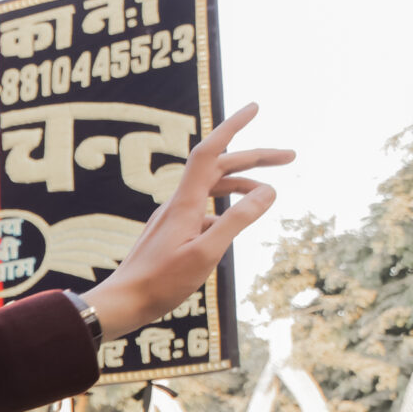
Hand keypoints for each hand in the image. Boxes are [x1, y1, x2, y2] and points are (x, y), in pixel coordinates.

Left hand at [83, 103, 291, 336]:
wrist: (121, 304)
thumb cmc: (160, 283)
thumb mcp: (207, 253)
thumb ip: (238, 220)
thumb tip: (269, 190)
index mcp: (184, 204)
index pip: (209, 152)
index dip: (232, 126)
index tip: (255, 107)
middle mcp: (177, 205)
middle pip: (218, 168)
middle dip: (254, 158)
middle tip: (291, 157)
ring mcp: (172, 219)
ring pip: (211, 190)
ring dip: (242, 185)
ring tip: (269, 192)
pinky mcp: (170, 234)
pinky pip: (203, 212)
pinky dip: (225, 210)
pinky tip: (233, 227)